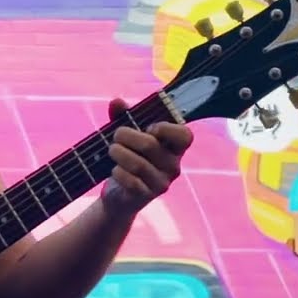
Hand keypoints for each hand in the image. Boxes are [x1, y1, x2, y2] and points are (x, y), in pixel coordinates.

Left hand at [100, 98, 192, 218]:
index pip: (185, 135)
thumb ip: (122, 116)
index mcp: (174, 147)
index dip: (165, 128)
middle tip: (115, 136)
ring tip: (112, 151)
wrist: (119, 193)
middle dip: (125, 136)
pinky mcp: (147, 196)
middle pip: (149, 145)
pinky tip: (115, 170)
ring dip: (118, 153)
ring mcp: (162, 182)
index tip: (148, 128)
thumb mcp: (125, 135)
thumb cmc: (128, 157)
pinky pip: (131, 181)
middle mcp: (173, 165)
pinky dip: (118, 172)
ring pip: (138, 164)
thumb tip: (117, 101)